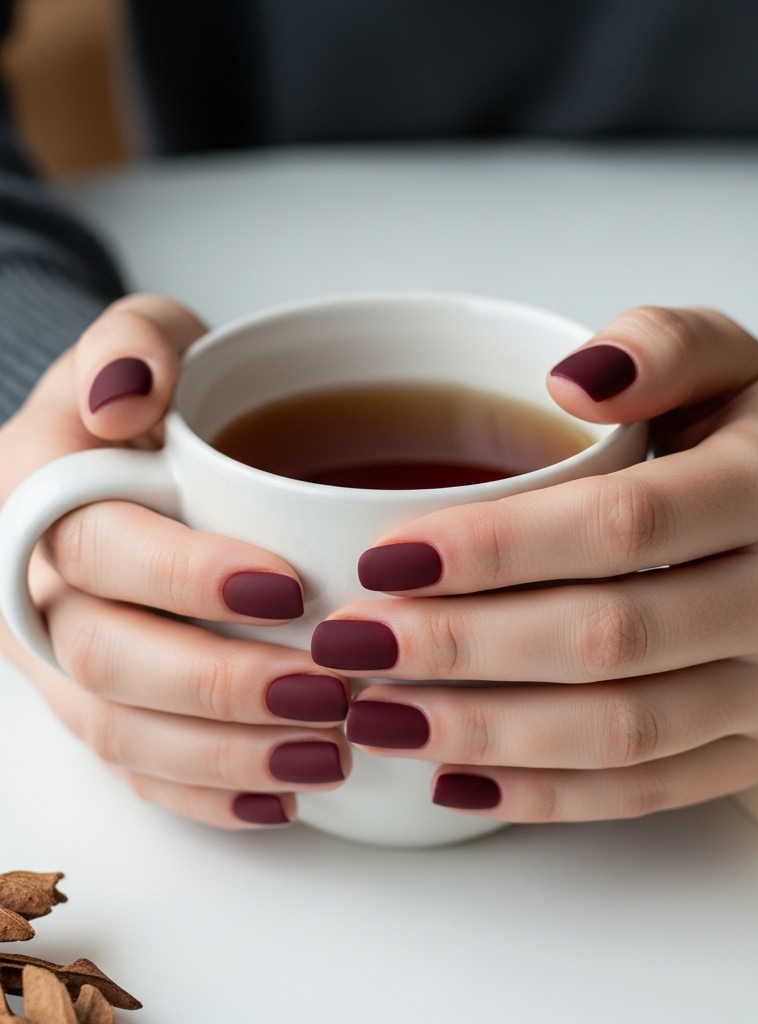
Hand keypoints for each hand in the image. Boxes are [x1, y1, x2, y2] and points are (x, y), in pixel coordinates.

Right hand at [0, 295, 349, 828]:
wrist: (124, 457)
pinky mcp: (102, 706)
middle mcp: (39, 589)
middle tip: (331, 692)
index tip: (289, 589)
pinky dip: (207, 793)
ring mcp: (63, 660)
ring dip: (226, 755)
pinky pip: (135, 770)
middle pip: (109, 656)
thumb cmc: (155, 400)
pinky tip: (282, 797)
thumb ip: (135, 343)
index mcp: (45, 496)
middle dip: (223, 684)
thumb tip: (125, 394)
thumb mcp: (151, 337)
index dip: (188, 577)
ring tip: (330, 753)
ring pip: (122, 730)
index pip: (101, 547)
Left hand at [314, 307, 757, 820]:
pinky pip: (649, 790)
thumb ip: (653, 345)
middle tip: (353, 645)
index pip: (622, 524)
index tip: (384, 560)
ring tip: (380, 720)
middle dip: (463, 649)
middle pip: (609, 638)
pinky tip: (458, 779)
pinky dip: (545, 795)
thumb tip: (564, 382)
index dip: (495, 548)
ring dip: (487, 734)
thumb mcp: (724, 356)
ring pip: (622, 732)